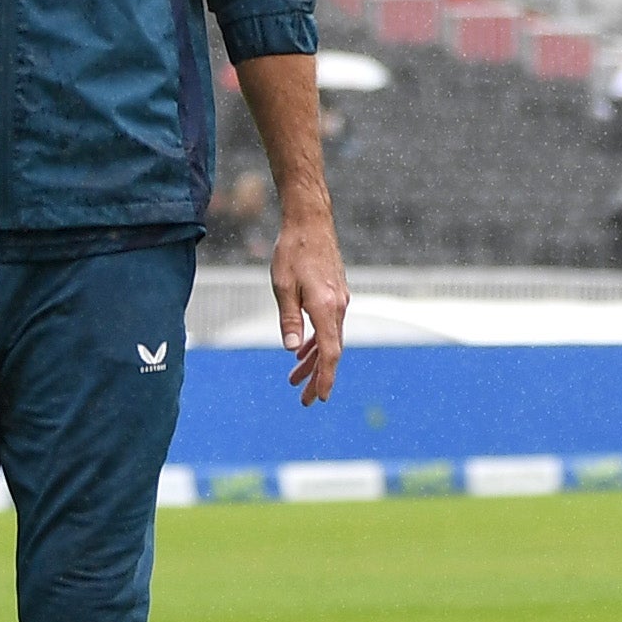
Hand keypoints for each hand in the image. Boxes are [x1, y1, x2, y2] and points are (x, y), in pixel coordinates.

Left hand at [271, 208, 346, 406]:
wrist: (310, 221)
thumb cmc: (292, 251)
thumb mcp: (283, 287)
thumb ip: (289, 319)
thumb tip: (290, 349)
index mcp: (325, 308)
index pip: (330, 352)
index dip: (325, 377)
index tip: (320, 397)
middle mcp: (338, 306)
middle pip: (331, 351)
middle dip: (318, 376)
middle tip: (305, 399)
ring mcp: (339, 300)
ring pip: (329, 338)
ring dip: (313, 360)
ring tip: (295, 379)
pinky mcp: (335, 293)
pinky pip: (328, 325)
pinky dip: (316, 341)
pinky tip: (302, 350)